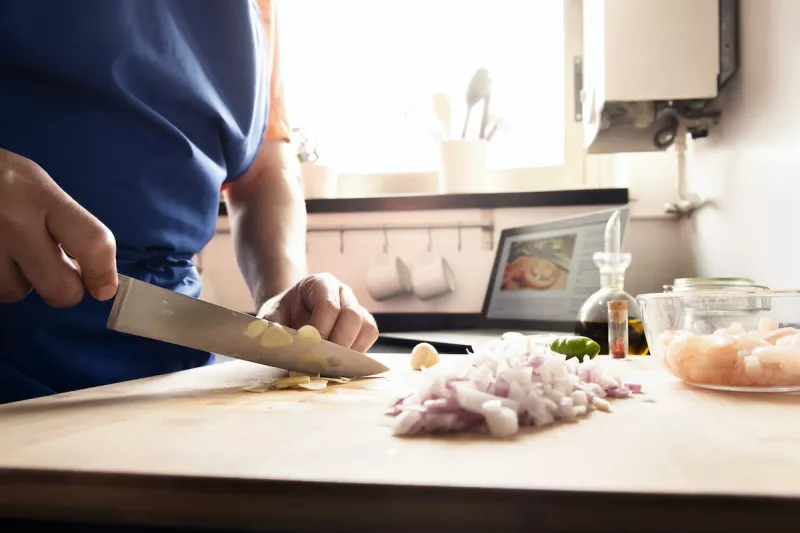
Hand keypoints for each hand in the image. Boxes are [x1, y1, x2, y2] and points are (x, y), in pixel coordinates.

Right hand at [0, 148, 116, 306]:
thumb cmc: (2, 179)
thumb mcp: (41, 188)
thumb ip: (70, 224)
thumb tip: (98, 271)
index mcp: (43, 199)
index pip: (92, 243)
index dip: (104, 273)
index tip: (105, 288)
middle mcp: (15, 224)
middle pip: (60, 288)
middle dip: (65, 289)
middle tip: (58, 274)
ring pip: (17, 292)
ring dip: (22, 282)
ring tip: (13, 254)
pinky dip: (0, 279)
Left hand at [258, 273, 378, 352]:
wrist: (289, 315)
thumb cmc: (281, 316)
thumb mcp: (270, 319)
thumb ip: (273, 330)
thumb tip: (282, 345)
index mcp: (319, 284)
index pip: (328, 306)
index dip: (320, 331)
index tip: (308, 349)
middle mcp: (342, 292)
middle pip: (353, 316)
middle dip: (338, 344)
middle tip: (321, 362)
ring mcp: (356, 307)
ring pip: (367, 327)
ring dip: (351, 351)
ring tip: (331, 364)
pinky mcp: (363, 324)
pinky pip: (370, 337)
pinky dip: (358, 352)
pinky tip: (340, 363)